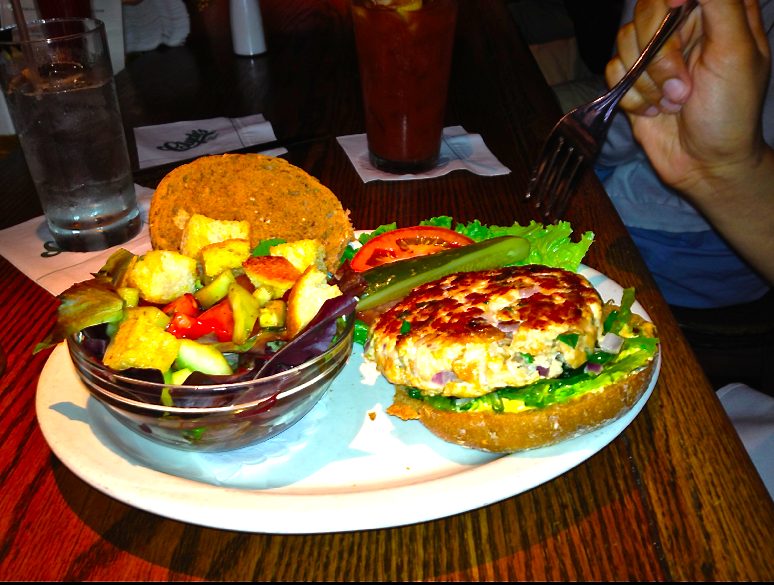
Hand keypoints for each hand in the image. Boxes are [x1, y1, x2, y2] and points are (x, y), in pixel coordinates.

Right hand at [606, 0, 769, 196]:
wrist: (704, 163)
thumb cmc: (730, 112)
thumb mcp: (736, 52)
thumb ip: (719, 5)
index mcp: (716, 14)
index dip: (671, 1)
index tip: (676, 12)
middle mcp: (684, 28)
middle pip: (647, 11)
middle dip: (659, 53)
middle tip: (682, 84)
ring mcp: (655, 55)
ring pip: (625, 41)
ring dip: (647, 81)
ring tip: (673, 102)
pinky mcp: (633, 81)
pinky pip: (613, 71)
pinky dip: (633, 97)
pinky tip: (655, 111)